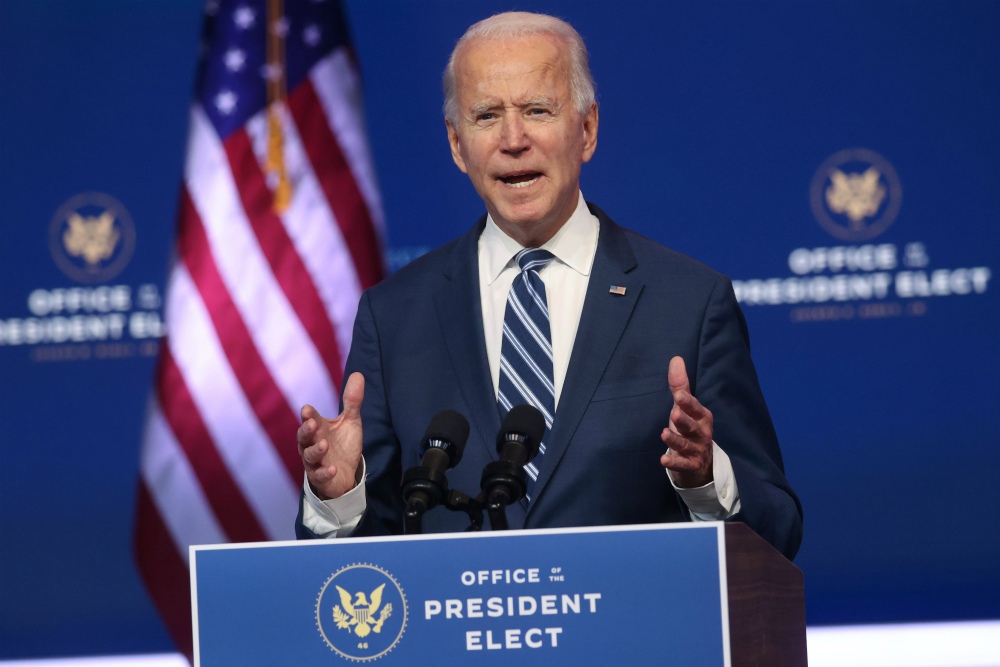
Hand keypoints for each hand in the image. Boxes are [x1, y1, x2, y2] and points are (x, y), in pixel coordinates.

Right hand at [297, 372, 364, 499]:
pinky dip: (325, 472)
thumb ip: (352, 401)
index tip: (308, 410)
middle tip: (312, 424)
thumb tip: (358, 374)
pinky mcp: (320, 477)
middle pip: (303, 437)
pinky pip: (320, 476)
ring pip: (309, 456)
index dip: (308, 415)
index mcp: (317, 428)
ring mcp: (314, 462)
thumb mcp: (350, 421)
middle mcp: (311, 444)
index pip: (309, 419)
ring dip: (316, 450)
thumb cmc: (343, 444)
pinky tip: (333, 468)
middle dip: (306, 430)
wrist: (346, 473)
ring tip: (324, 445)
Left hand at [660, 356, 713, 487]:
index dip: (688, 403)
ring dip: (676, 441)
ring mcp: (696, 451)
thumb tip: (676, 359)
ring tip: (664, 434)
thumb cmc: (689, 430)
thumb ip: (680, 386)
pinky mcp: (690, 466)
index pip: (695, 408)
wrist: (701, 464)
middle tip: (674, 413)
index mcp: (701, 417)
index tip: (678, 396)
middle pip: (692, 426)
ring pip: (686, 445)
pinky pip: (682, 465)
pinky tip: (663, 460)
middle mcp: (701, 433)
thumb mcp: (685, 408)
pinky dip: (674, 463)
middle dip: (684, 420)